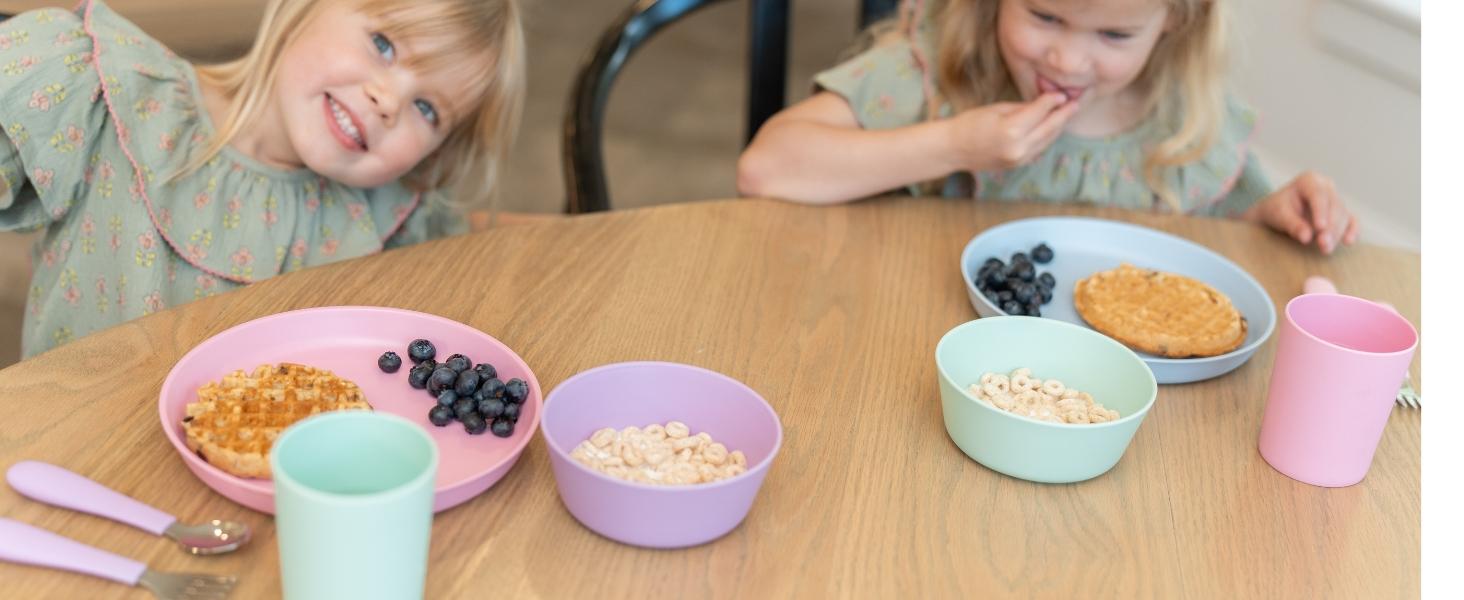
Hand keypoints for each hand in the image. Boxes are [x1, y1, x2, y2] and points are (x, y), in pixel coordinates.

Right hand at [945, 93, 1078, 173]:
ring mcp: (1019, 159)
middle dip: (1063, 115)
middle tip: (1074, 104)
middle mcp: (1019, 147)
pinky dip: (1046, 138)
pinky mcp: (1018, 165)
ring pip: (1047, 141)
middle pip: (1050, 128)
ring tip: (1066, 115)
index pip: (1040, 112)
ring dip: (1058, 127)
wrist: (953, 150)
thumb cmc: (970, 124)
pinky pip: (1039, 149)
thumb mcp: (997, 109)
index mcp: (1012, 130)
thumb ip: (1023, 108)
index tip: (1061, 95)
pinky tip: (1050, 129)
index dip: (1053, 102)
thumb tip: (1045, 104)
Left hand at [1246, 171, 1358, 253]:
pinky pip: (1351, 221)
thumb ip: (1292, 224)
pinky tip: (1348, 242)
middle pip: (1334, 206)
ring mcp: (1336, 199)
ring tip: (1326, 249)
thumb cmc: (1276, 210)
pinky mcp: (1341, 213)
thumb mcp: (1277, 215)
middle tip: (1323, 244)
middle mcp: (1326, 187)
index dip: (1320, 211)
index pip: (1318, 195)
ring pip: (1343, 215)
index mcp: (1309, 180)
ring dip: (1336, 233)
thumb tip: (1306, 237)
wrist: (1277, 213)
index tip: (1319, 228)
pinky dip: (1352, 231)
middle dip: (1330, 227)